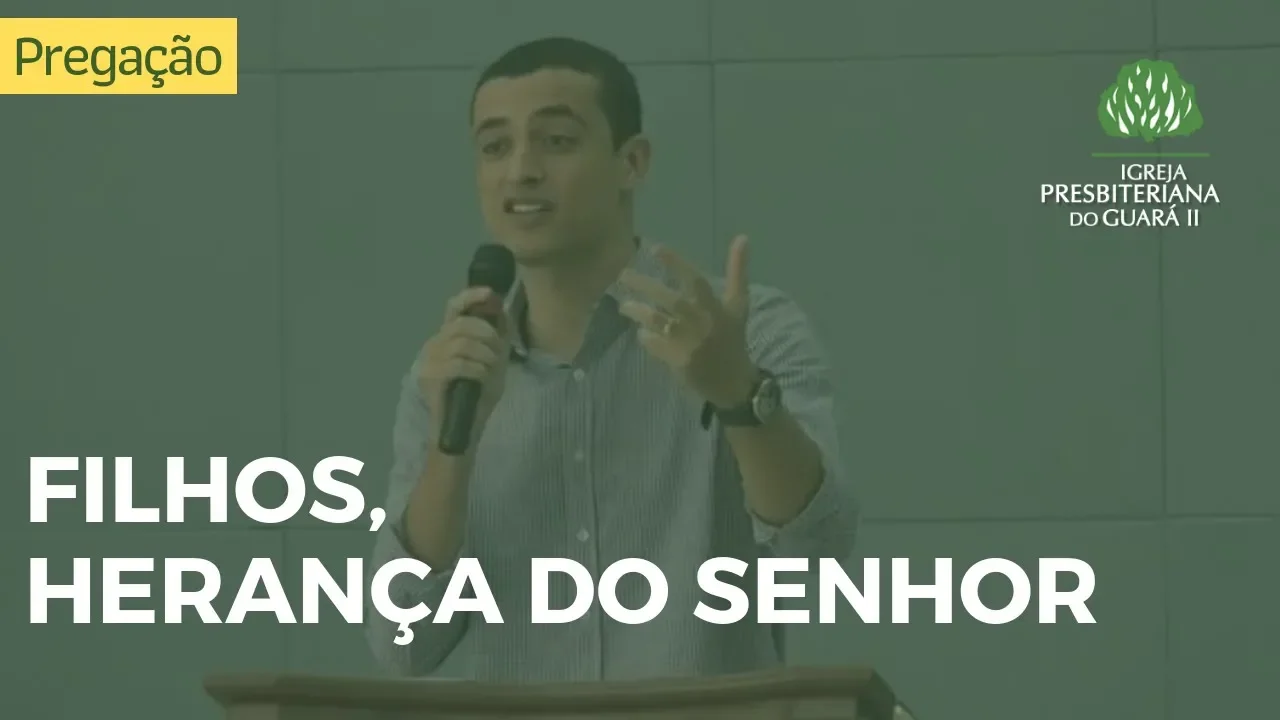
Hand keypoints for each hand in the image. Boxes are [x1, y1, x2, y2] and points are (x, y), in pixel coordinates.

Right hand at [419, 287, 510, 439]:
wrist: (464, 429)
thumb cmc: (478, 396)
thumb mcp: (494, 362)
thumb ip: (497, 338)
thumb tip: (502, 309)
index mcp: (448, 338)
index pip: (453, 307)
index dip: (471, 297)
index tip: (490, 294)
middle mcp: (434, 345)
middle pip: (461, 324)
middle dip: (487, 334)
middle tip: (498, 351)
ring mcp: (428, 361)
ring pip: (461, 343)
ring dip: (484, 354)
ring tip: (490, 369)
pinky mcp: (429, 378)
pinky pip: (458, 364)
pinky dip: (477, 369)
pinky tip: (481, 379)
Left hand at [618, 235, 757, 407]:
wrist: (733, 382)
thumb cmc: (732, 339)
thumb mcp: (738, 305)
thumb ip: (738, 271)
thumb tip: (742, 237)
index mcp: (716, 307)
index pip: (695, 280)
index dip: (676, 263)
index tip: (654, 248)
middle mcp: (702, 322)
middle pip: (669, 299)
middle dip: (644, 285)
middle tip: (622, 274)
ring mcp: (688, 342)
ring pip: (657, 321)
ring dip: (637, 310)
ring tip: (624, 305)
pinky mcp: (677, 361)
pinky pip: (654, 344)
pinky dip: (645, 337)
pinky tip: (640, 333)